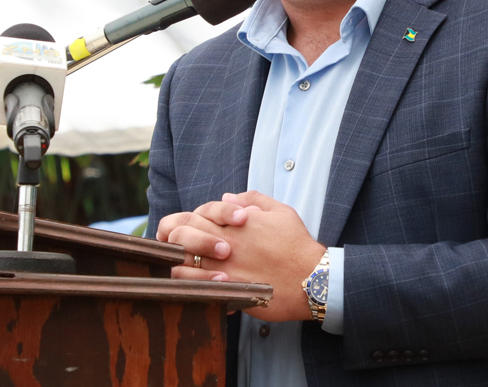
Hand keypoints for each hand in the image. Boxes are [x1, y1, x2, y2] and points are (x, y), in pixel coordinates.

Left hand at [158, 191, 326, 321]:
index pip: (195, 215)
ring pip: (182, 264)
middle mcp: (225, 243)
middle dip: (174, 239)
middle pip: (182, 235)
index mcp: (234, 222)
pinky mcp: (229, 291)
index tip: (186, 230)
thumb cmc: (297, 244)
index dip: (185, 221)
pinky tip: (194, 287)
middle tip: (176, 247)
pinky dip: (190, 287)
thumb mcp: (280, 212)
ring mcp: (224, 268)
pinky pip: (197, 289)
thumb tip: (227, 197)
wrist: (313, 278)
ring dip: (177, 265)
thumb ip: (252, 200)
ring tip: (180, 268)